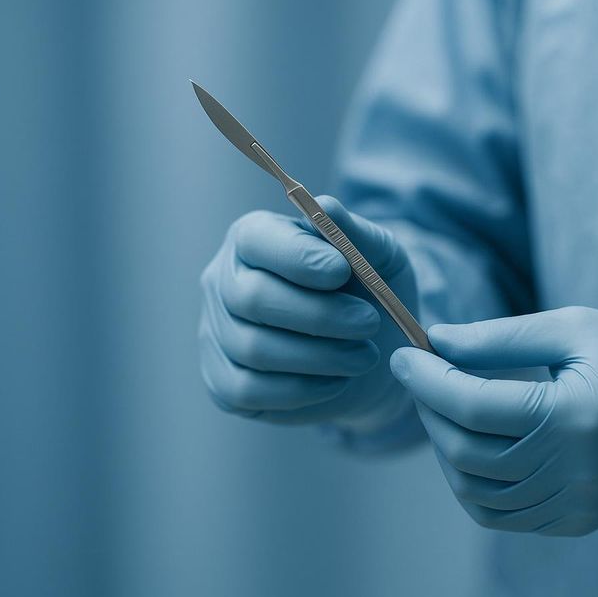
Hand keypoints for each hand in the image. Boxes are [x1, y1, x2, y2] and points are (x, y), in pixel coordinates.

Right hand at [199, 195, 419, 427]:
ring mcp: (217, 333)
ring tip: (365, 356)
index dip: (299, 257)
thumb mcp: (380, 257)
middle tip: (369, 322)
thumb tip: (324, 206)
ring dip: (320, 356)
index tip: (343, 271)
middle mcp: (224, 281)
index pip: (256, 240)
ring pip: (254, 348)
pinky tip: (337, 380)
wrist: (375, 353)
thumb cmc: (372, 293)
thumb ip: (355, 233)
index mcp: (254, 238)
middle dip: (320, 314)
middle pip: (253, 297)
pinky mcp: (223, 382)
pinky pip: (248, 390)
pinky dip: (301, 390)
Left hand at [391, 307, 597, 535]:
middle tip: (420, 378)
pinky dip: (473, 486)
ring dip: (445, 451)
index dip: (426, 379)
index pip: (473, 406)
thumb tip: (437, 340)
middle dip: (429, 411)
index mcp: (574, 415)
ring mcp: (575, 504)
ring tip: (444, 411)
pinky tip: (472, 450)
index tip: (402, 354)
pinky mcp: (577, 521)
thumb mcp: (574, 327)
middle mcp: (573, 470)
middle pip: (467, 452)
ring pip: (476, 493)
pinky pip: (503, 517)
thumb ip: (500, 338)